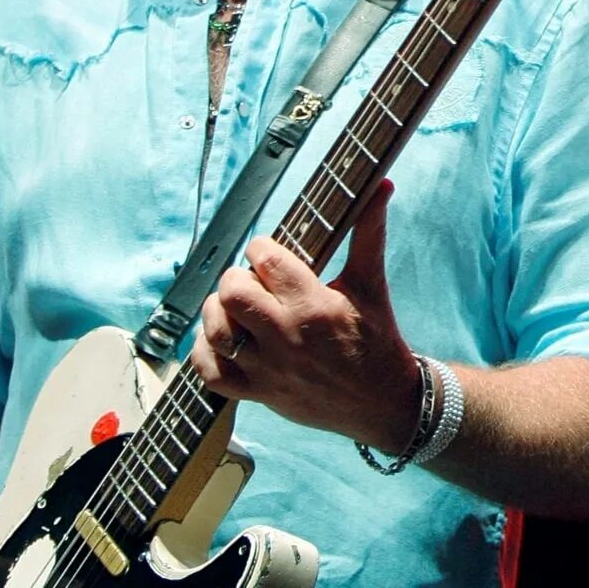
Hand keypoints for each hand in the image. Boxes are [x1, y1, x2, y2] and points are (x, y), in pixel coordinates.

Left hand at [190, 181, 421, 450]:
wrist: (382, 402)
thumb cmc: (377, 338)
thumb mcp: (371, 283)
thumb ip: (368, 232)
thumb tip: (382, 186)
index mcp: (315, 305)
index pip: (266, 260)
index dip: (261, 248)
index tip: (269, 253)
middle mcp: (288, 337)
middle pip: (232, 292)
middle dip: (237, 278)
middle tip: (253, 282)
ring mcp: (270, 369)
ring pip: (217, 330)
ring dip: (218, 311)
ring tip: (238, 308)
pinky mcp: (258, 394)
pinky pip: (210, 373)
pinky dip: (205, 352)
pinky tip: (223, 338)